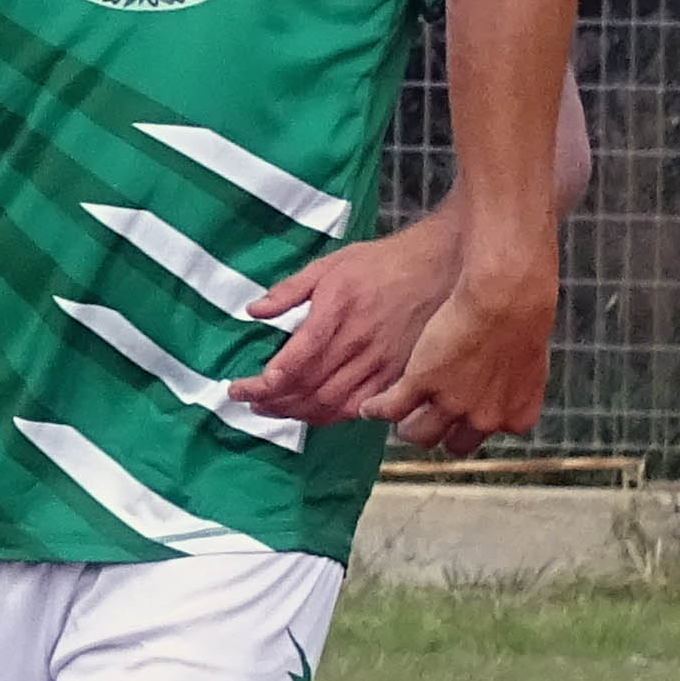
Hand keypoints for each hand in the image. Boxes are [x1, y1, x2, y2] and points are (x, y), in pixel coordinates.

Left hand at [231, 225, 461, 425]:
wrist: (439, 268)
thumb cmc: (382, 264)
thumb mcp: (331, 264)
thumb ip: (290, 289)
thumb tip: (255, 311)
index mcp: (337, 311)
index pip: (294, 361)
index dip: (264, 382)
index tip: (240, 388)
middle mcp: (358, 342)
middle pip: (307, 388)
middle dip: (272, 402)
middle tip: (250, 401)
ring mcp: (379, 363)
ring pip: (330, 403)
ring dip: (296, 413)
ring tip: (272, 409)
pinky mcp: (396, 375)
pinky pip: (359, 408)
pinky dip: (330, 417)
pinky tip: (312, 413)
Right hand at [360, 260, 557, 454]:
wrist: (506, 298)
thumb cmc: (523, 315)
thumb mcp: (528, 361)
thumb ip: (515, 383)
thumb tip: (506, 383)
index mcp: (515, 415)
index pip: (490, 433)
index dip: (472, 422)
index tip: (464, 412)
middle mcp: (485, 418)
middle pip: (455, 446)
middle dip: (442, 435)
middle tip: (430, 419)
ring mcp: (452, 404)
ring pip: (419, 435)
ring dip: (408, 428)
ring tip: (400, 417)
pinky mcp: (421, 384)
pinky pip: (391, 409)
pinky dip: (376, 411)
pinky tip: (368, 408)